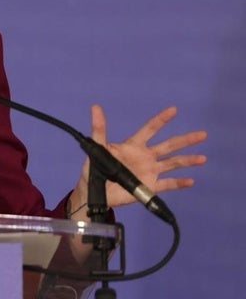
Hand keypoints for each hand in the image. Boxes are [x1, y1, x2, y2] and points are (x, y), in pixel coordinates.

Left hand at [75, 105, 206, 209]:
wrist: (95, 191)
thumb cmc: (95, 167)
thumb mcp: (98, 147)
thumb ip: (99, 128)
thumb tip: (95, 107)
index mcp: (134, 145)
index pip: (150, 129)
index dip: (161, 120)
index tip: (174, 110)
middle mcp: (146, 157)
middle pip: (169, 146)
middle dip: (185, 140)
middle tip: (202, 134)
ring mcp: (149, 171)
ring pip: (173, 164)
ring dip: (188, 161)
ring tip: (202, 158)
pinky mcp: (149, 186)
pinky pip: (167, 184)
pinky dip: (179, 183)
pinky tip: (190, 181)